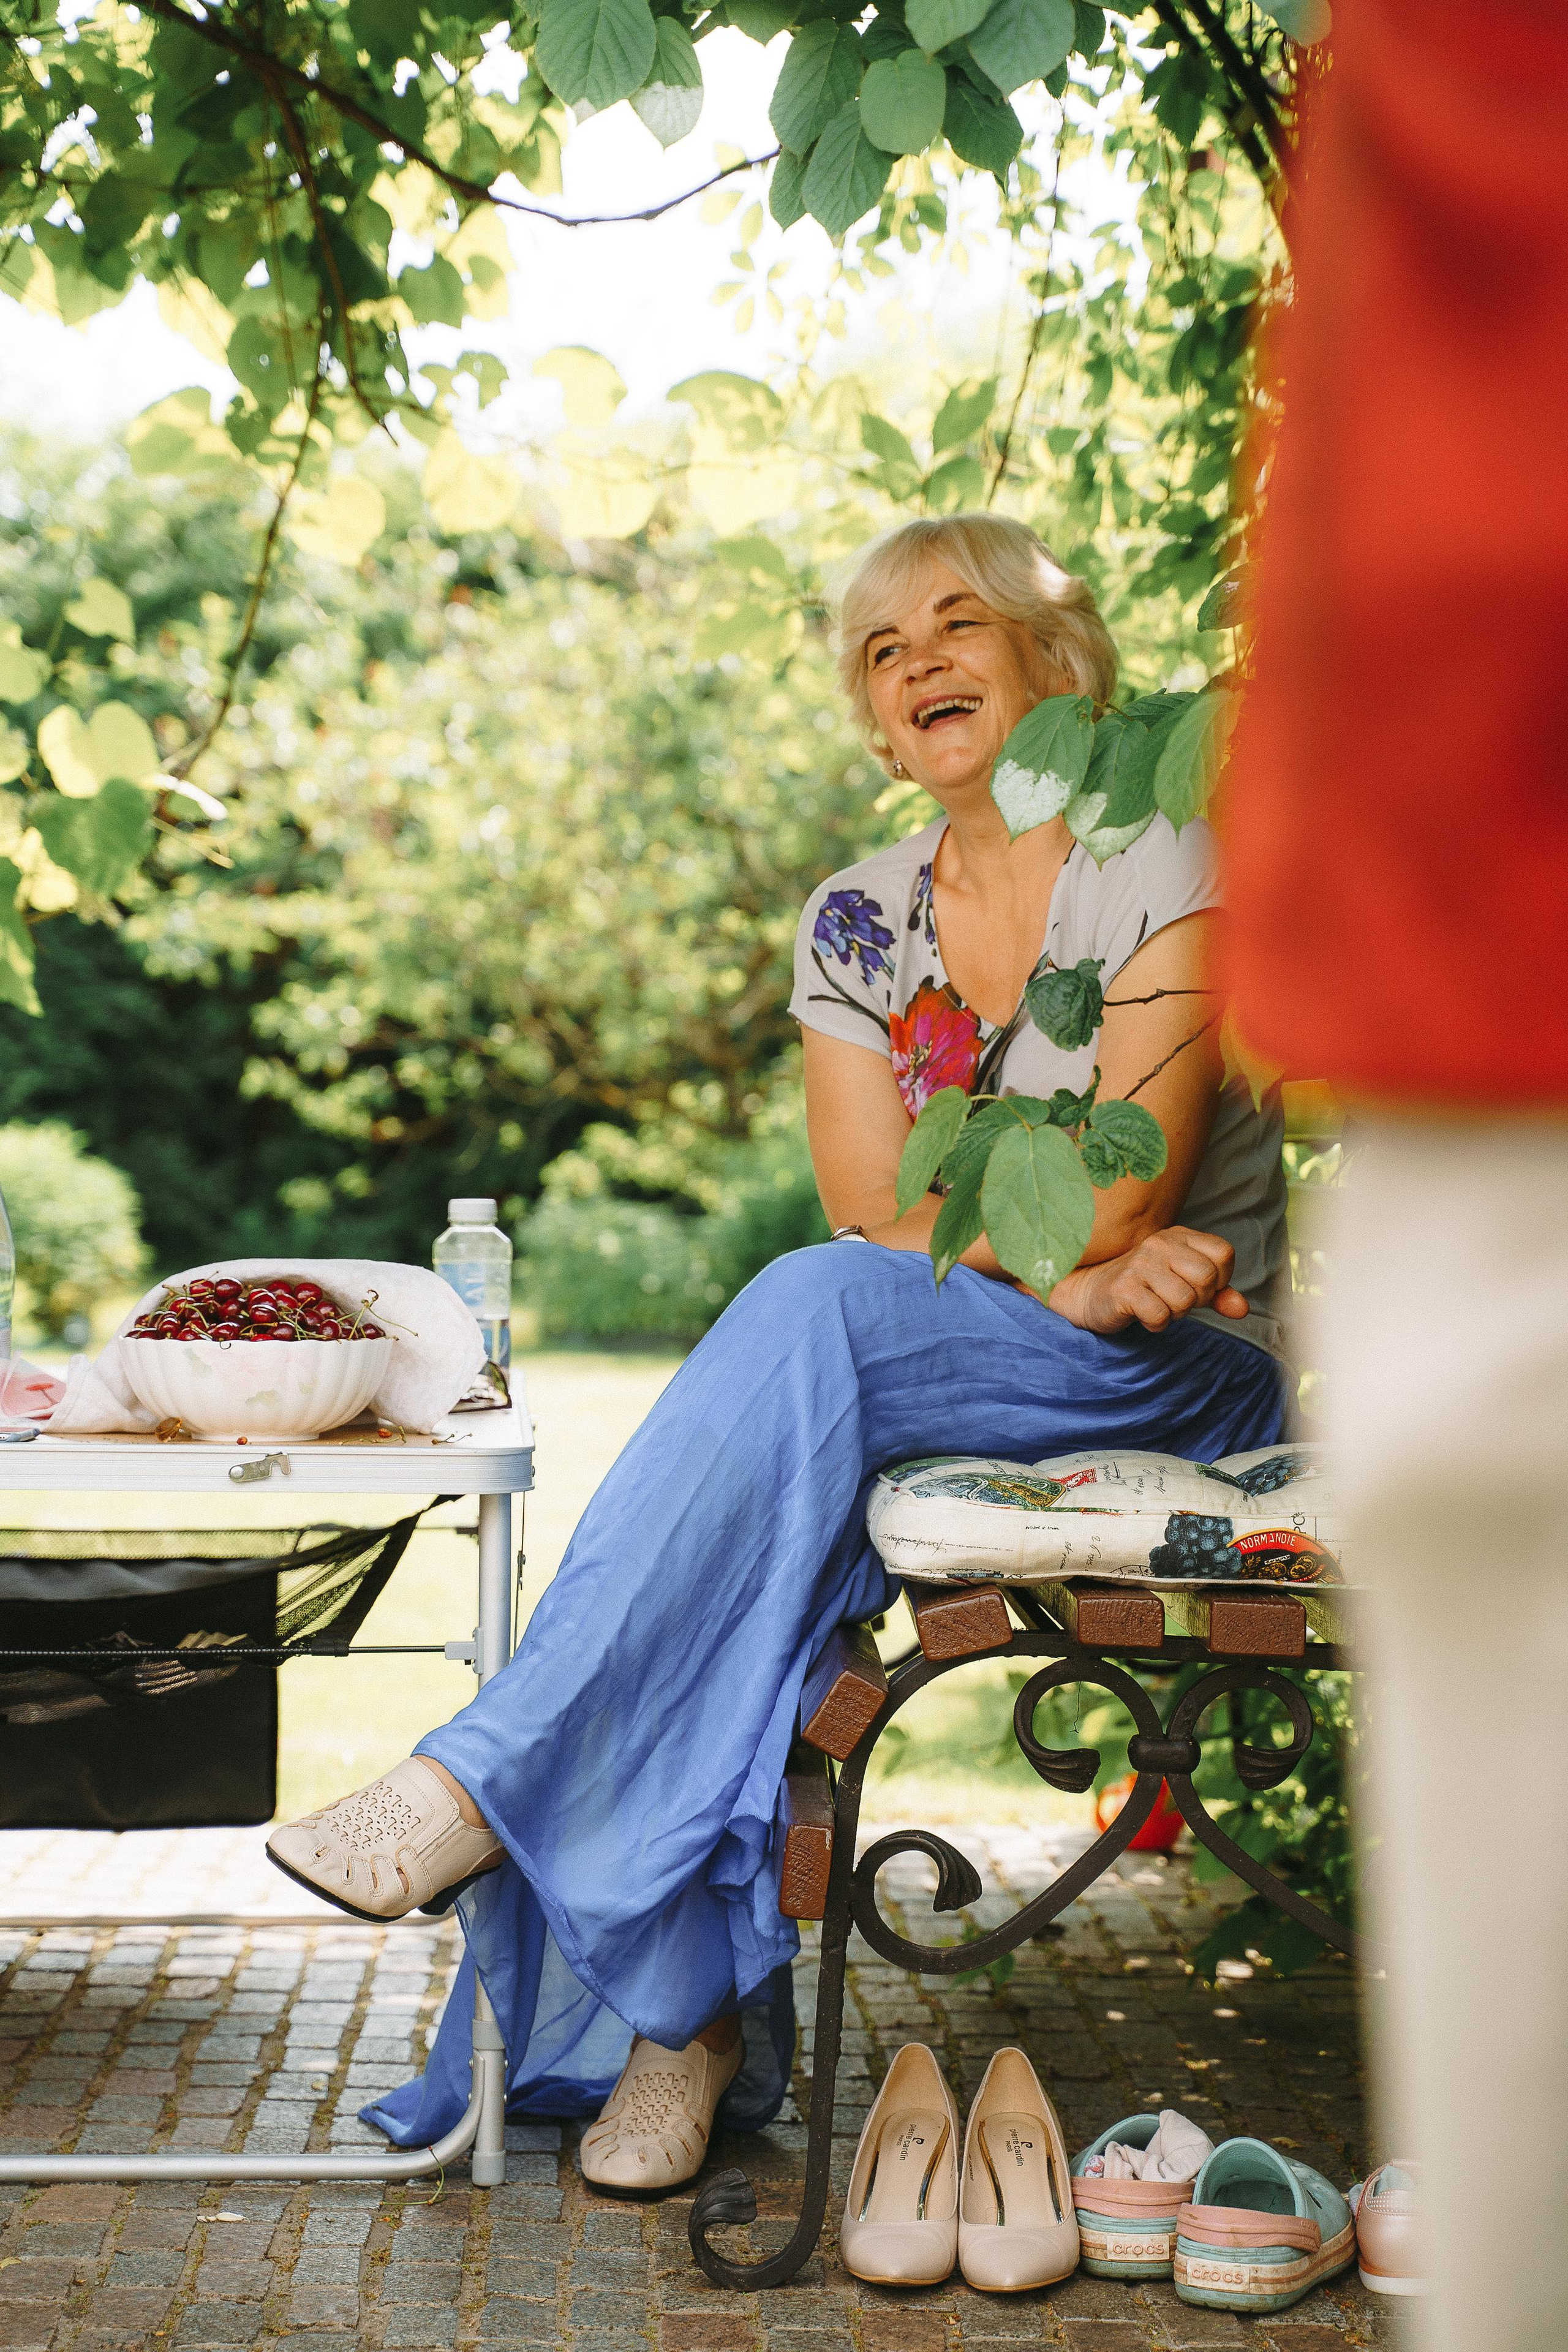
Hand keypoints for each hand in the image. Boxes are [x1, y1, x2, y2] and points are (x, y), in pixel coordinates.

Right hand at [1047, 1226, 1248, 1335]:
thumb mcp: (1184, 1283)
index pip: (1224, 1254)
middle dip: (1197, 1299)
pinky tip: (1143, 1315)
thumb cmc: (1144, 1287)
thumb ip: (1217, 1294)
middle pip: (1207, 1278)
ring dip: (1175, 1314)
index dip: (1219, 1279)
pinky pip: (1159, 1315)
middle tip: (1175, 1300)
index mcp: (1178, 1236)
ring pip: (1184, 1300)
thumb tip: (1242, 1309)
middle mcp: (1160, 1243)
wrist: (1090, 1292)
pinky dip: (1156, 1324)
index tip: (1198, 1287)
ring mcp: (1140, 1264)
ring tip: (1158, 1305)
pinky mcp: (1124, 1288)